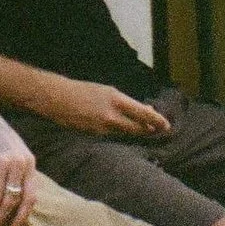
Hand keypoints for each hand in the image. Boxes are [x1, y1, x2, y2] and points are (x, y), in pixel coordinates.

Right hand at [45, 78, 171, 137]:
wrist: (58, 98)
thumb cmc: (83, 90)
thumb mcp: (107, 91)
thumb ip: (125, 102)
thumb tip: (144, 110)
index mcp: (116, 99)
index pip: (142, 113)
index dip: (156, 120)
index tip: (167, 125)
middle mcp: (111, 115)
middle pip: (137, 128)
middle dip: (149, 130)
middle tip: (159, 130)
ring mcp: (102, 127)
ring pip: (126, 133)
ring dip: (136, 131)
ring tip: (144, 128)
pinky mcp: (94, 134)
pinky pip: (113, 135)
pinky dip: (120, 132)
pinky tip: (121, 128)